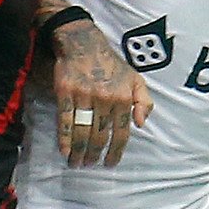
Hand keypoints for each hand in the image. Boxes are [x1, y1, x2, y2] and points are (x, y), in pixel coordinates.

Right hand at [50, 16, 152, 166]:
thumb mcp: (135, 79)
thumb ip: (143, 101)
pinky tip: (65, 151)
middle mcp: (105, 99)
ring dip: (80, 151)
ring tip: (77, 163)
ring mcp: (84, 96)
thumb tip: (142, 124)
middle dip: (95, 155)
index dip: (116, 151)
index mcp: (123, 98)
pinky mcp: (65, 92)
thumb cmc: (111, 64)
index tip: (110, 163)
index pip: (121, 132)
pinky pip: (65, 120)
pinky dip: (64, 138)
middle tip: (91, 164)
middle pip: (99, 136)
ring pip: (82, 131)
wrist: (84, 43)